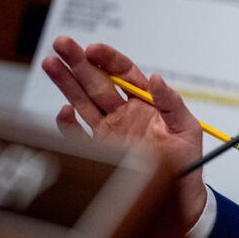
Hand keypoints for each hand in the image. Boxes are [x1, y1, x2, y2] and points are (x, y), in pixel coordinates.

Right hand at [42, 36, 207, 226]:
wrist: (179, 193)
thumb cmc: (186, 159)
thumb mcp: (187, 127)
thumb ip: (172, 102)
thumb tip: (156, 79)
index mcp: (145, 102)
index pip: (123, 73)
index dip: (108, 60)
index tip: (93, 49)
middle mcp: (123, 112)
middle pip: (97, 82)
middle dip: (79, 62)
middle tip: (62, 44)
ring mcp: (109, 131)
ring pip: (83, 102)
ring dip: (66, 83)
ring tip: (51, 62)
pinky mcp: (101, 152)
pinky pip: (79, 136)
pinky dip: (69, 125)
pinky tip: (64, 110)